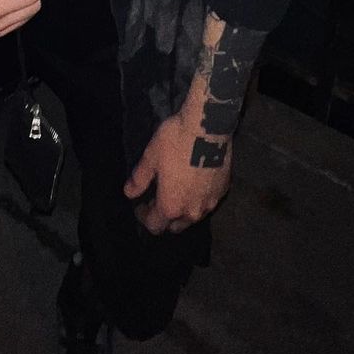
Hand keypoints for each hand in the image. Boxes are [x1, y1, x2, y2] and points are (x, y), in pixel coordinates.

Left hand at [123, 115, 232, 234]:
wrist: (209, 127)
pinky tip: (195, 182)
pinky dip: (199, 198)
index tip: (141, 204)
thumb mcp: (150, 158)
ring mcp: (211, 202)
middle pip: (175, 226)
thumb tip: (129, 193)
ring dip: (183, 209)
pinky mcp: (224, 190)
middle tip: (158, 198)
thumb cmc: (174, 142)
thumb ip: (139, 180)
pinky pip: (208, 202)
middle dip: (165, 217)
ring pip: (193, 216)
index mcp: (171, 206)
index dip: (144, 217)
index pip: (155, 226)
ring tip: (177, 190)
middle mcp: (192, 212)